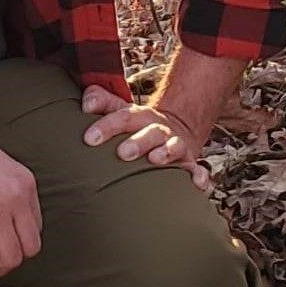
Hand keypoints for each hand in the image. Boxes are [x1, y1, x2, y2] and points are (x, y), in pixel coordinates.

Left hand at [81, 84, 210, 190]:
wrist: (173, 128)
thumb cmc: (136, 125)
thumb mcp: (120, 110)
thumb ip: (102, 103)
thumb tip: (86, 103)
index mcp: (139, 117)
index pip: (122, 117)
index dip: (106, 126)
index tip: (88, 138)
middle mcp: (159, 130)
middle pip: (149, 132)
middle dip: (137, 142)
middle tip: (122, 153)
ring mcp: (176, 146)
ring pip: (174, 147)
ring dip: (166, 153)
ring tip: (155, 160)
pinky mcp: (190, 164)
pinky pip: (198, 169)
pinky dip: (200, 175)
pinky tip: (197, 183)